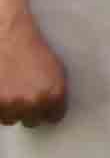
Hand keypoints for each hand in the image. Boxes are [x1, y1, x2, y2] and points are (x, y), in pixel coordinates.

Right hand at [0, 4, 57, 131]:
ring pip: (10, 119)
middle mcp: (33, 103)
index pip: (53, 117)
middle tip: (22, 98)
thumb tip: (52, 109)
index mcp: (54, 96)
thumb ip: (55, 93)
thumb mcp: (55, 71)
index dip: (47, 110)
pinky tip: (1, 91)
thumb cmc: (32, 49)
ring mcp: (10, 104)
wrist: (9, 36)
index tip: (42, 106)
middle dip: (28, 112)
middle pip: (31, 121)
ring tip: (9, 92)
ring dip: (10, 110)